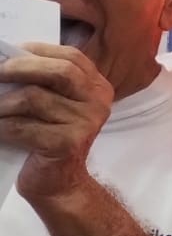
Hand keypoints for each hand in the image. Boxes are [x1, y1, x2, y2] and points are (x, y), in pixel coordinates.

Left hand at [0, 43, 113, 200]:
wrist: (58, 185)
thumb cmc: (46, 140)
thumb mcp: (52, 104)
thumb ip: (44, 82)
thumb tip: (6, 59)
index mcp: (97, 88)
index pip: (71, 58)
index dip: (38, 51)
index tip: (9, 54)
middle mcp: (97, 102)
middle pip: (59, 71)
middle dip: (19, 68)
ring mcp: (86, 123)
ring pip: (33, 98)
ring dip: (1, 104)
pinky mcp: (67, 144)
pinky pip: (22, 126)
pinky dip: (0, 126)